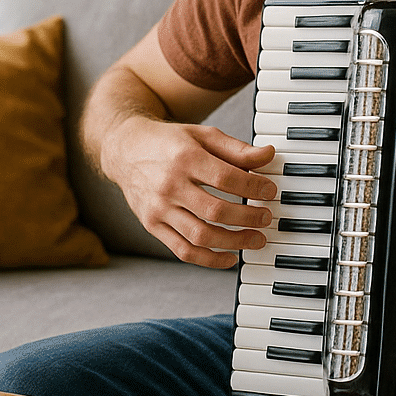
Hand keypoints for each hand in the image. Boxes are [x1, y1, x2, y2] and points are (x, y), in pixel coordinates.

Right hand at [101, 116, 277, 268]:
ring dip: (234, 242)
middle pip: (215, 210)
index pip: (226, 178)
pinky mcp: (152, 225)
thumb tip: (269, 156)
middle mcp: (169, 185)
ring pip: (200, 235)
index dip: (253, 187)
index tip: (270, 191)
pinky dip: (209, 260)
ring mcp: (159, 208)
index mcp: (185, 157)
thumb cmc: (169, 142)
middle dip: (248, 218)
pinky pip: (183, 250)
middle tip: (267, 218)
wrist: (125, 150)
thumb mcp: (202, 135)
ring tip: (256, 239)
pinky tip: (229, 256)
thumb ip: (236, 149)